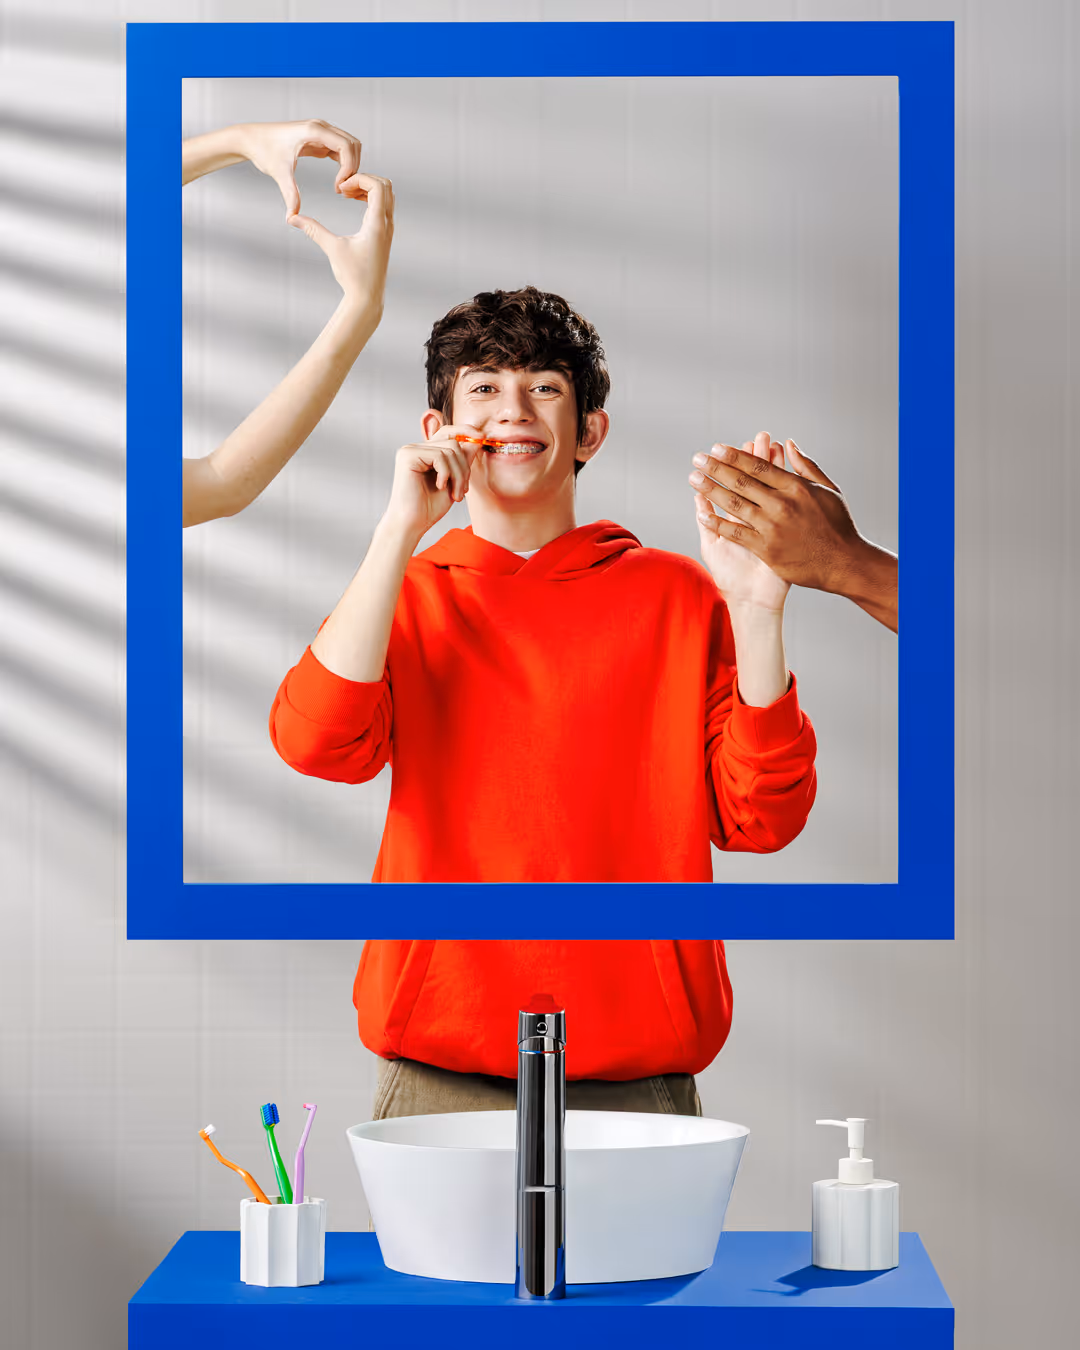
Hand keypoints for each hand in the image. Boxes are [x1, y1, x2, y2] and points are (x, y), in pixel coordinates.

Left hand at [237, 119, 362, 217]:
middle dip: (353, 168)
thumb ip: (290, 194)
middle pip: (353, 145)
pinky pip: (341, 150)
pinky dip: (345, 165)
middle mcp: (321, 127)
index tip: (338, 188)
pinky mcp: (319, 140)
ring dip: (351, 166)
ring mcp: (321, 132)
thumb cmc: (263, 150)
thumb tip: (292, 217)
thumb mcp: (279, 173)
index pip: (346, 146)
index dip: (348, 169)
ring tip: (340, 187)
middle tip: (342, 190)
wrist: (252, 139)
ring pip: (350, 146)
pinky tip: (337, 181)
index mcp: (314, 130)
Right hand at [287, 174, 393, 317]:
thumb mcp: (332, 249)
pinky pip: (383, 206)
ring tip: (345, 193)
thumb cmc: (352, 276)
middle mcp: (387, 224)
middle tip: (343, 187)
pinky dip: (370, 198)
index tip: (340, 188)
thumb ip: (313, 229)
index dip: (359, 178)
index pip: (378, 186)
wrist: (367, 298)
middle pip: (386, 185)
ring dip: (367, 188)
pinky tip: (352, 203)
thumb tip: (291, 217)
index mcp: (377, 225)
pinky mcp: (384, 235)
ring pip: (386, 195)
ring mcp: (388, 230)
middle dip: (364, 179)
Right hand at [382, 424, 483, 543]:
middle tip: (463, 491)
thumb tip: (476, 440)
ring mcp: (410, 450)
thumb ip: (462, 461)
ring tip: (455, 494)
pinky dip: (446, 474)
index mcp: (425, 453)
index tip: (482, 436)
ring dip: (458, 475)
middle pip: (453, 442)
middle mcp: (415, 448)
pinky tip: (440, 487)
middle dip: (465, 467)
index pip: (448, 433)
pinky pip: (439, 456)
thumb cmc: (429, 508)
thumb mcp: (453, 482)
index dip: (466, 431)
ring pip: (450, 450)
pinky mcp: (408, 456)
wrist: (412, 524)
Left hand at [690, 435, 872, 595]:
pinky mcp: (766, 549)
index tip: (717, 448)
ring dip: (710, 489)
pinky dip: (717, 522)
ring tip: (694, 478)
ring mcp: (772, 527)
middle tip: (697, 458)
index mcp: (796, 487)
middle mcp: (781, 504)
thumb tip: (788, 444)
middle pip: (741, 481)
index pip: (759, 466)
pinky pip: (735, 532)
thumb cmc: (837, 525)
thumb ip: (806, 467)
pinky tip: (701, 512)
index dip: (735, 456)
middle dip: (716, 468)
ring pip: (734, 504)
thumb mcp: (828, 490)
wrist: (843, 563)